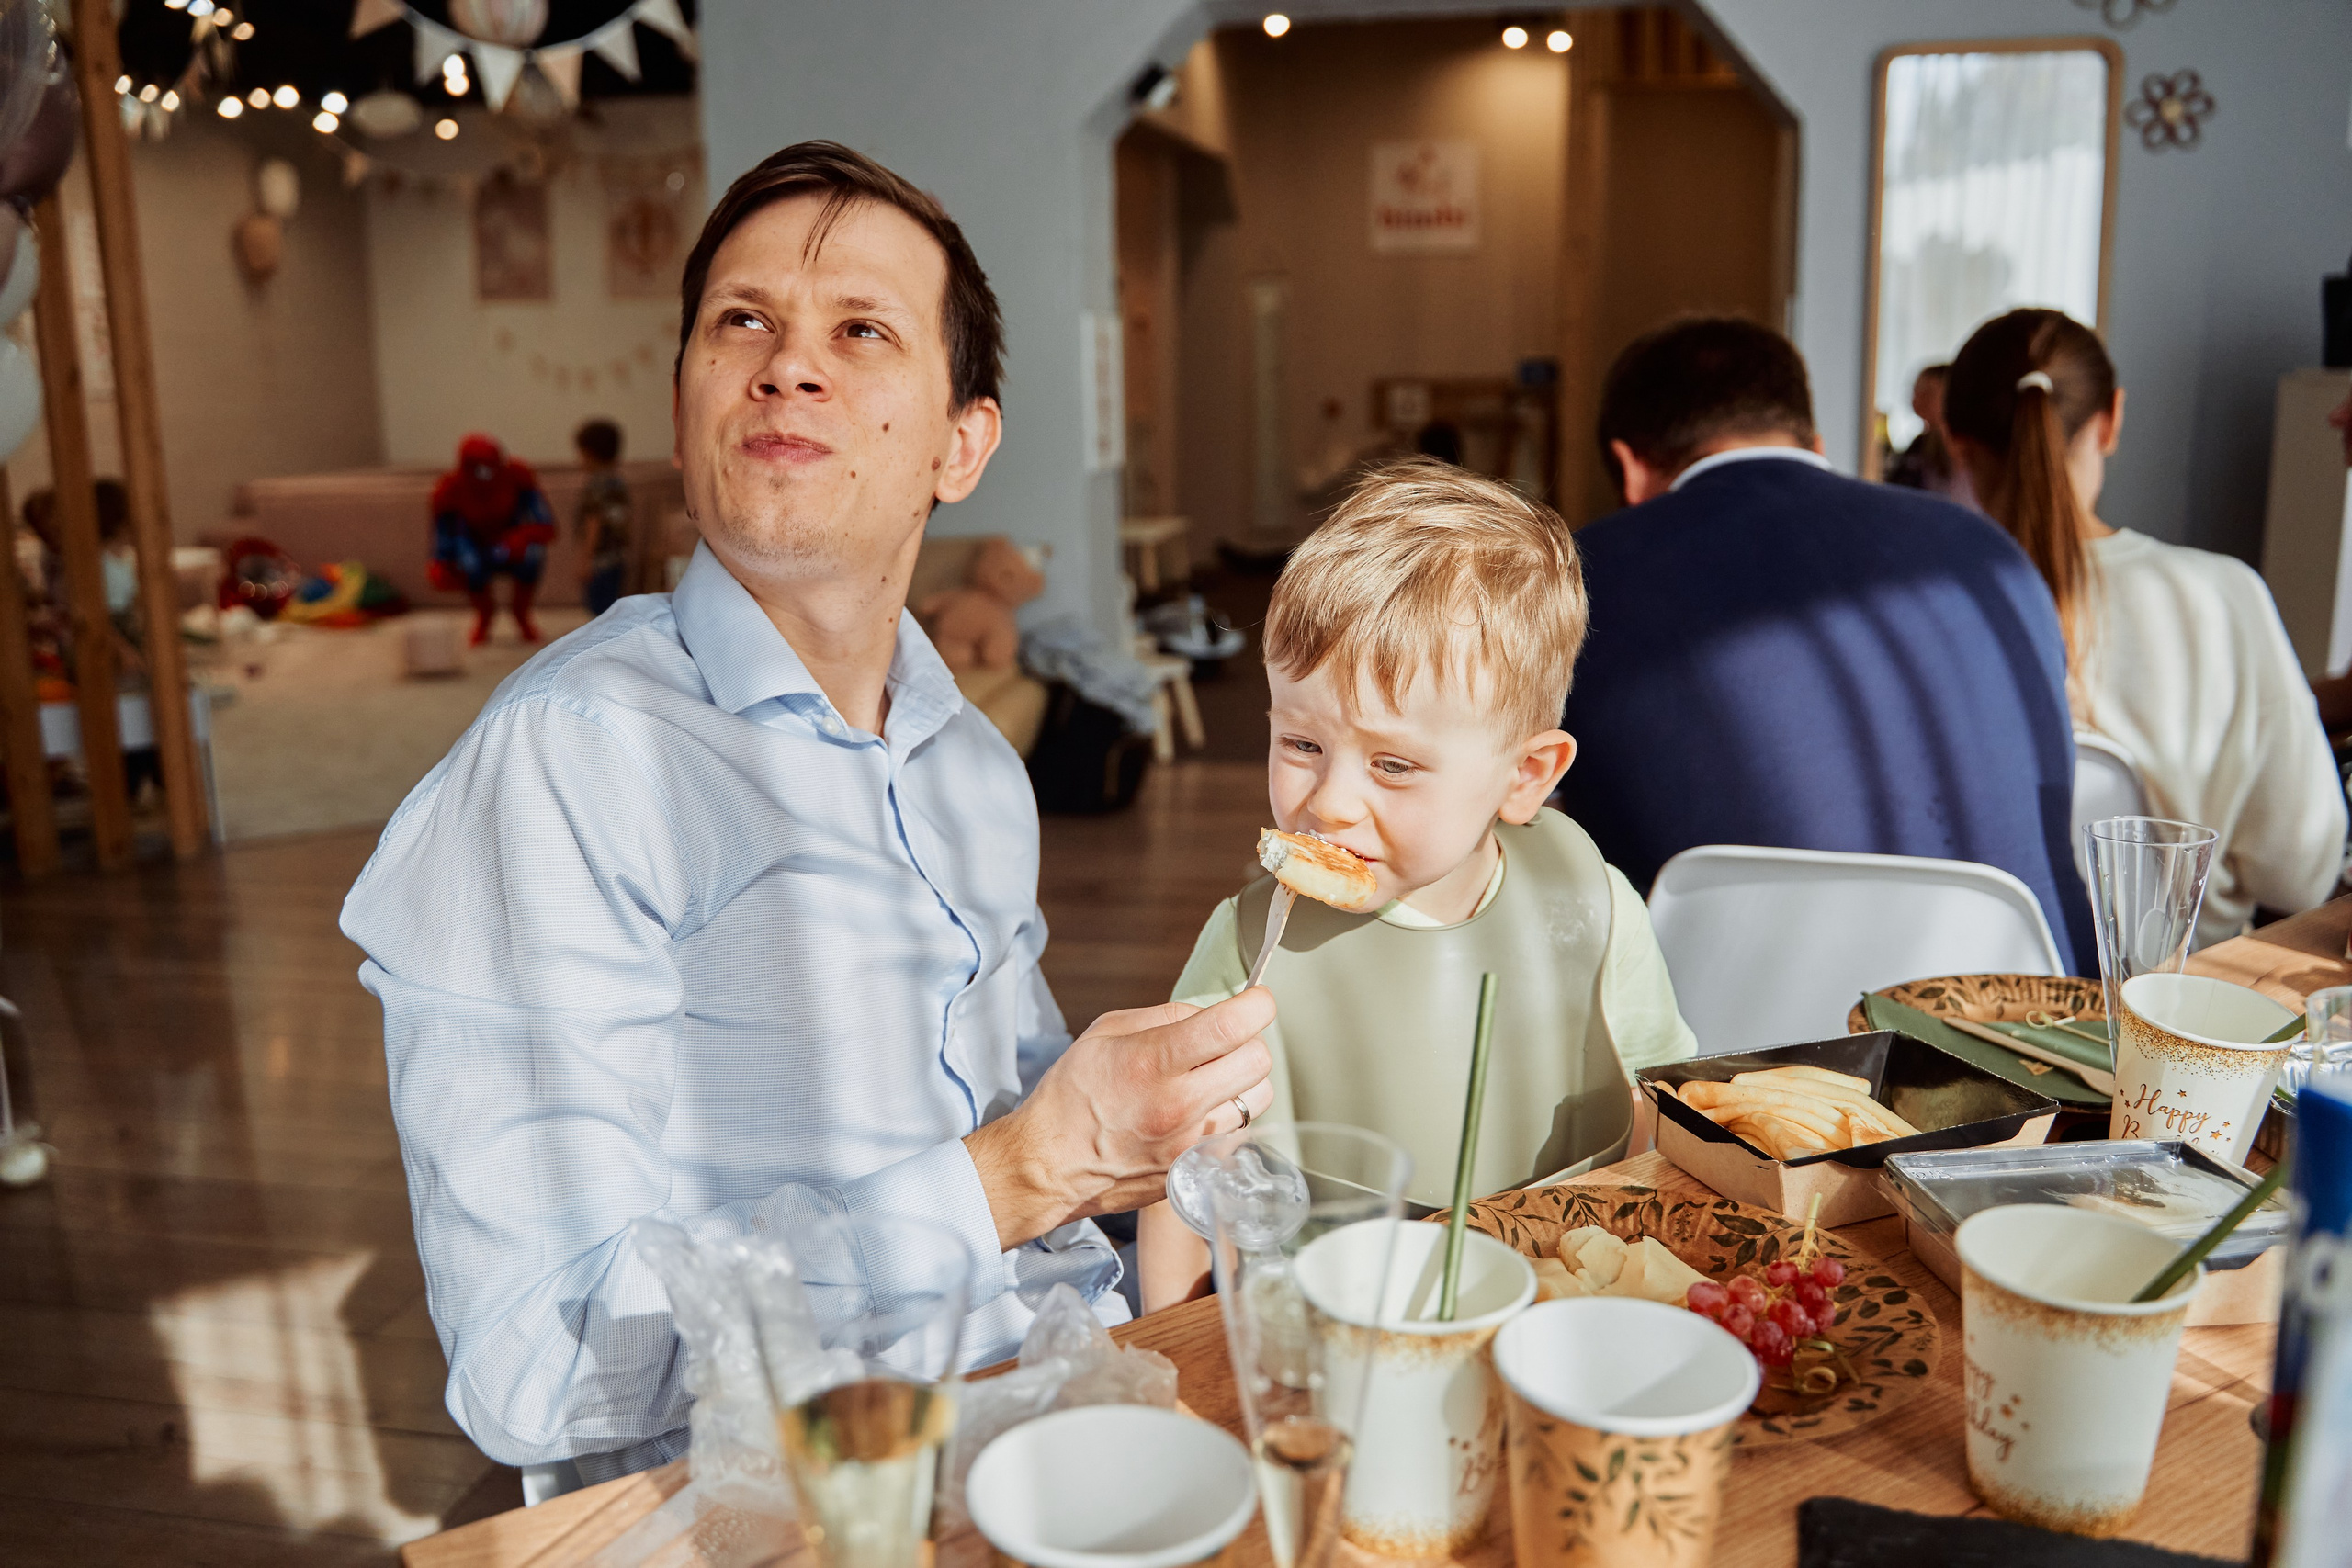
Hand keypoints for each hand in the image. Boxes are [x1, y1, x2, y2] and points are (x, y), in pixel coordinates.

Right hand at [965, 987, 1275, 1250]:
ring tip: (1211, 1080)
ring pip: (1258, 1097)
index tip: (1256, 1001)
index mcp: (1153, 1062)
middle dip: (1249, 1041)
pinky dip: (1228, 1115)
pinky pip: (1240, 1130)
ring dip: (1244, 1081)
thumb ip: (1166, 1016)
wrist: (1050, 1165)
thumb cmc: (1072, 1096)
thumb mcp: (1106, 1032)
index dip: (1257, 1005)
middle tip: (1226, 1042)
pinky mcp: (1196, 1168)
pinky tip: (1199, 1113)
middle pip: (1258, 1060)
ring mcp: (1191, 1142)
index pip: (1232, 1026)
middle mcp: (1179, 1104)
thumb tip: (1211, 1012)